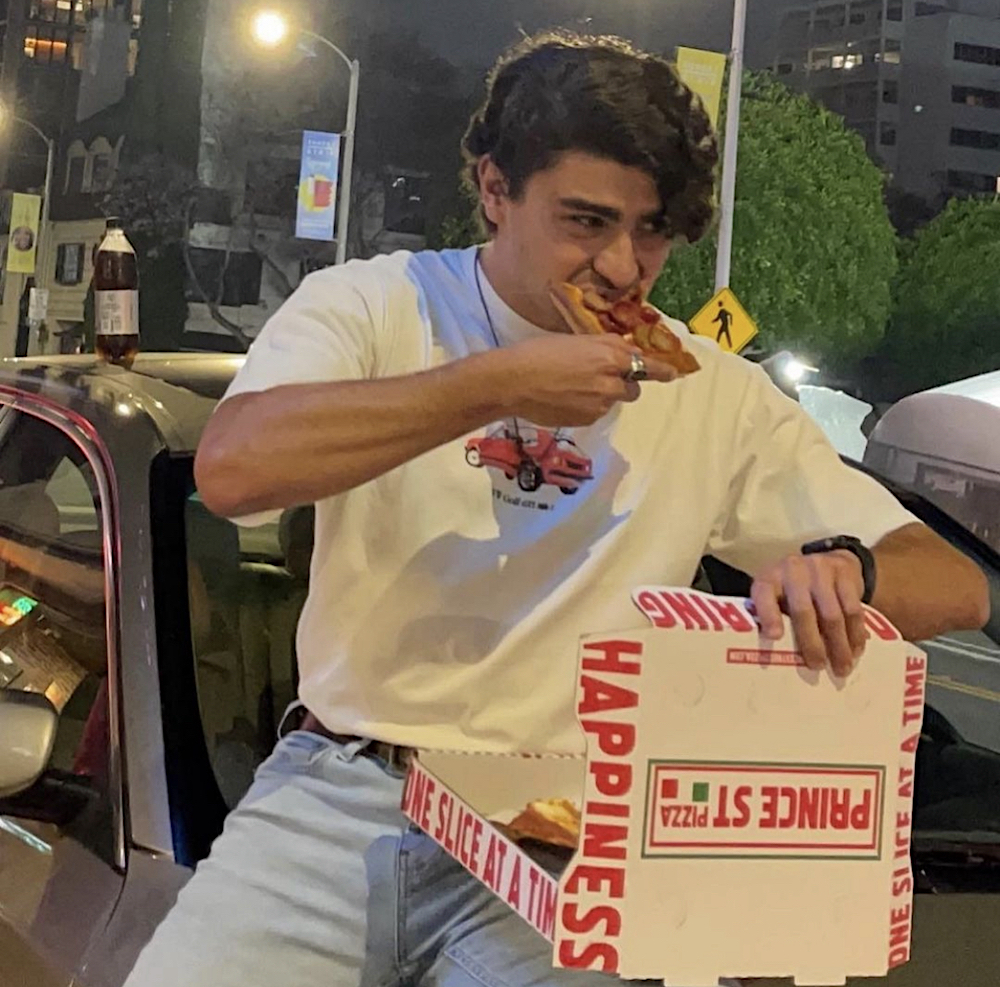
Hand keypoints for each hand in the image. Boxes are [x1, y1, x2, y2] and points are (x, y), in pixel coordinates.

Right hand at [499, 333, 676, 427]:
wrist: (513, 382)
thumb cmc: (540, 352)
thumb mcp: (577, 341)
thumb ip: (605, 348)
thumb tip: (624, 355)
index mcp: (611, 355)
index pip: (649, 366)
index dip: (663, 371)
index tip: (673, 374)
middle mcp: (612, 382)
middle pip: (633, 388)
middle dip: (623, 383)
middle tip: (599, 377)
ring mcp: (601, 404)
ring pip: (613, 401)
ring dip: (603, 395)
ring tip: (574, 387)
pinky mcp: (588, 420)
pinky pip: (597, 413)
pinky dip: (588, 406)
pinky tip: (565, 399)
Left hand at [751, 551, 868, 676]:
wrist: (825, 561)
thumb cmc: (793, 591)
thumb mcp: (776, 596)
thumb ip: (774, 619)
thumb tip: (779, 659)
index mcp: (769, 579)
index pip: (764, 594)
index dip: (768, 615)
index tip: (774, 636)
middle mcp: (792, 570)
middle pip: (802, 611)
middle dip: (811, 643)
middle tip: (818, 666)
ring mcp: (820, 569)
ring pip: (832, 614)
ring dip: (839, 645)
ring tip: (842, 668)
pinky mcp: (844, 573)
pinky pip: (853, 609)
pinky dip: (855, 634)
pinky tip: (855, 651)